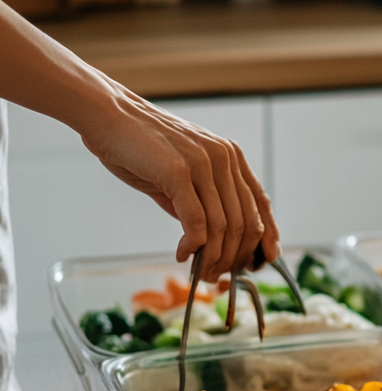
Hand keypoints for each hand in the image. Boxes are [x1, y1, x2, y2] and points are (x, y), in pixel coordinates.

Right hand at [78, 89, 279, 281]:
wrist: (106, 115)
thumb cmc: (141, 147)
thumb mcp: (183, 175)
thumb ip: (202, 201)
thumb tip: (212, 241)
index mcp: (231, 156)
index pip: (260, 203)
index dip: (267, 236)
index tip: (263, 261)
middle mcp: (224, 158)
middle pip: (244, 222)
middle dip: (234, 257)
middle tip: (217, 275)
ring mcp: (203, 163)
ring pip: (223, 227)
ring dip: (214, 257)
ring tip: (202, 272)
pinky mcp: (179, 172)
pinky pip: (197, 222)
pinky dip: (194, 246)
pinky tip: (183, 254)